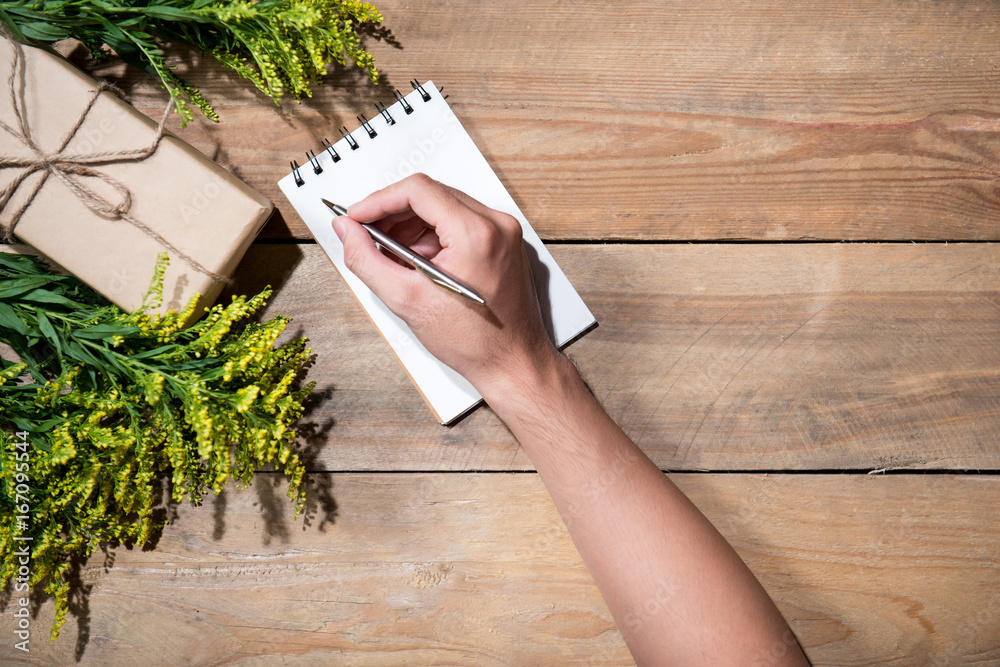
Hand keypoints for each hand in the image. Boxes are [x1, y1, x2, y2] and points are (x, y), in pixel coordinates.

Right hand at [332, 174, 559, 392]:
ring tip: (389, 253)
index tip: (356, 217)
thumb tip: (347, 230)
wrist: (512, 363)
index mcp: (477, 233)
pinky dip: (432, 235)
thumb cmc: (474, 341)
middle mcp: (496, 224)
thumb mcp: (406, 300)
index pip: (417, 190)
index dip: (379, 200)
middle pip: (431, 195)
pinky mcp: (504, 242)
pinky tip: (415, 260)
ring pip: (444, 206)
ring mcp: (504, 232)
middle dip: (392, 213)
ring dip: (410, 224)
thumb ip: (366, 259)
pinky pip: (460, 222)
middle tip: (366, 234)